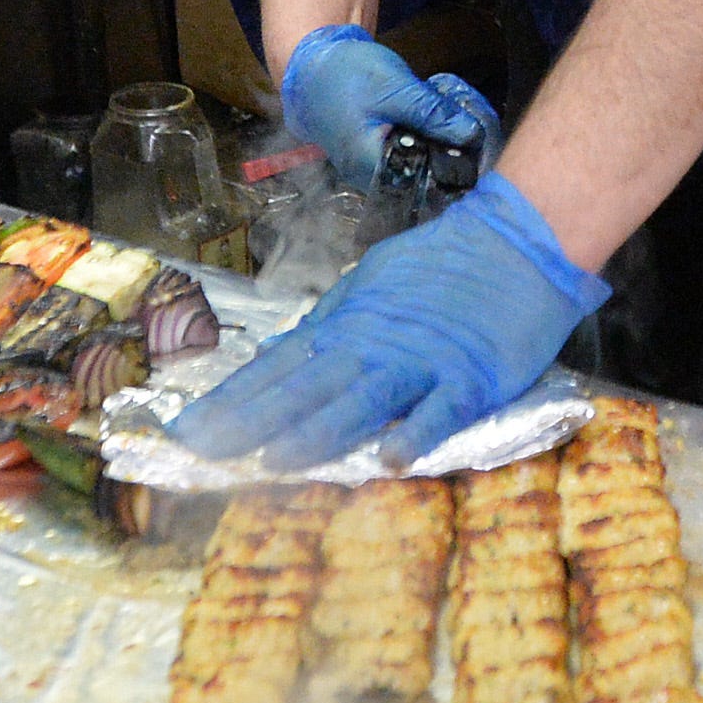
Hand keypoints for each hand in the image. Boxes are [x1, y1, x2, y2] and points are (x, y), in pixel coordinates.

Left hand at [167, 174, 608, 469]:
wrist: (515, 241)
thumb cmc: (440, 264)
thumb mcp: (370, 284)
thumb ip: (328, 324)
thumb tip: (278, 353)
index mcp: (346, 325)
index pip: (277, 369)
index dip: (231, 401)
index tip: (186, 430)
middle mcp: (372, 345)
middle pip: (305, 388)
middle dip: (251, 422)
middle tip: (204, 454)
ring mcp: (420, 361)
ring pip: (362, 400)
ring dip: (319, 433)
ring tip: (277, 462)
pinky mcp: (470, 378)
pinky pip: (440, 410)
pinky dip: (416, 433)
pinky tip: (392, 460)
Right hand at [279, 24, 499, 193]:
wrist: (312, 64)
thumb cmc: (349, 75)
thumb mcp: (396, 88)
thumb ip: (433, 113)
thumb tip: (472, 136)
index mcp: (370, 167)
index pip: (421, 185)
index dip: (452, 171)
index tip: (477, 152)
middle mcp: (366, 177)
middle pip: (418, 179)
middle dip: (445, 157)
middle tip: (470, 134)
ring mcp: (366, 168)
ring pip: (411, 166)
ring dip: (432, 147)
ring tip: (452, 125)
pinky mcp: (369, 154)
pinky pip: (401, 156)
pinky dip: (418, 140)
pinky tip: (430, 122)